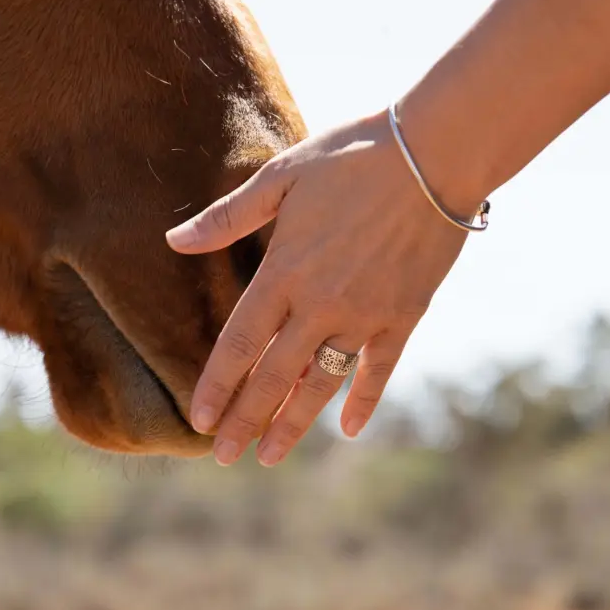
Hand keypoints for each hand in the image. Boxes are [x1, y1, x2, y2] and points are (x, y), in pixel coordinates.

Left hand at [165, 108, 477, 466]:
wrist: (436, 152)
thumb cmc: (351, 156)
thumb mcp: (281, 175)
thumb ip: (227, 216)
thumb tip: (173, 240)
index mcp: (283, 272)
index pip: (238, 344)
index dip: (216, 386)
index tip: (198, 421)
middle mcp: (319, 304)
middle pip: (273, 377)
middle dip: (245, 421)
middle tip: (223, 457)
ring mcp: (364, 315)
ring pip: (320, 384)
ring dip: (293, 423)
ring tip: (270, 456)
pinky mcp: (404, 315)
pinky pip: (379, 370)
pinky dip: (363, 400)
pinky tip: (348, 430)